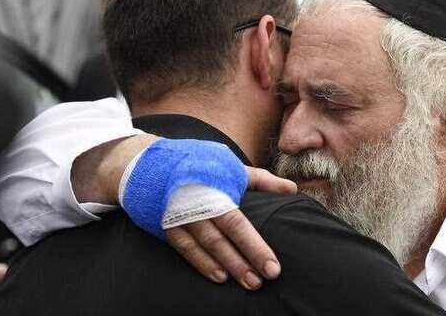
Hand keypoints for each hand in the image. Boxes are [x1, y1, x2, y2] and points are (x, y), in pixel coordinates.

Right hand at [165, 167, 295, 289]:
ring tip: (247, 282)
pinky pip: (185, 249)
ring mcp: (179, 216)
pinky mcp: (166, 226)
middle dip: (243, 262)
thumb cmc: (202, 166)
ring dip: (226, 266)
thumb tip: (292, 189)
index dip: (255, 246)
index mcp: (215, 189)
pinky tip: (219, 276)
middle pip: (222, 239)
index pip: (238, 223)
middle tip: (261, 281)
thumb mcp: (232, 168)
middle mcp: (196, 204)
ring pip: (205, 246)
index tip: (272, 266)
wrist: (154, 164)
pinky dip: (202, 263)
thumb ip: (263, 180)